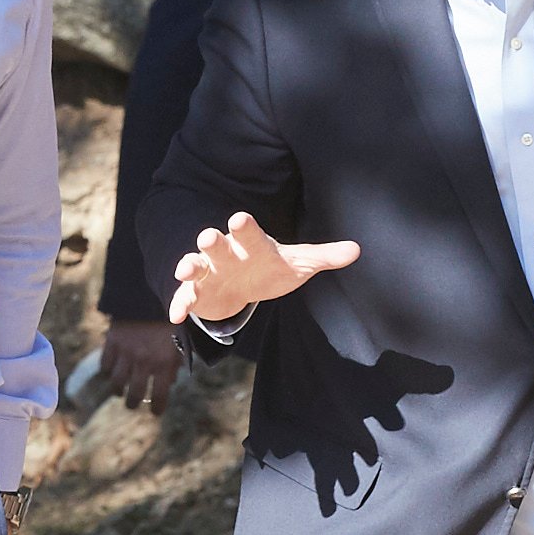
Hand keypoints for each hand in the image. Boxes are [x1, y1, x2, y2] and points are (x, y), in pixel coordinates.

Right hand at [98, 319, 182, 414]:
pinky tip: (110, 372)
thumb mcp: (180, 342)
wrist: (151, 294)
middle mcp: (144, 362)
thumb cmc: (170, 319)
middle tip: (133, 404)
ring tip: (120, 392)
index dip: (157, 408)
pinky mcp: (112, 342)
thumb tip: (169, 383)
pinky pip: (105, 365)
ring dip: (118, 390)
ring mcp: (126, 353)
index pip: (159, 397)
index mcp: (165, 363)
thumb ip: (175, 363)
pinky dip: (107, 371)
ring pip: (116, 383)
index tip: (155, 412)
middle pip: (134, 394)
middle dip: (133, 403)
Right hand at [166, 210, 361, 325]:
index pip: (249, 234)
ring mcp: (210, 273)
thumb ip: (323, 257)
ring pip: (196, 266)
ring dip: (189, 267)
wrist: (244, 284)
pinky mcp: (199, 293)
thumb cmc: (271, 268)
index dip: (245, 228)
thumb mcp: (298, 263)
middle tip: (208, 237)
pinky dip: (181, 304)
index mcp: (251, 245)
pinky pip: (187, 297)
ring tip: (184, 270)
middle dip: (212, 242)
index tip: (241, 219)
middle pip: (217, 246)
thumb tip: (356, 250)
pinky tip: (177, 315)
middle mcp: (227, 254)